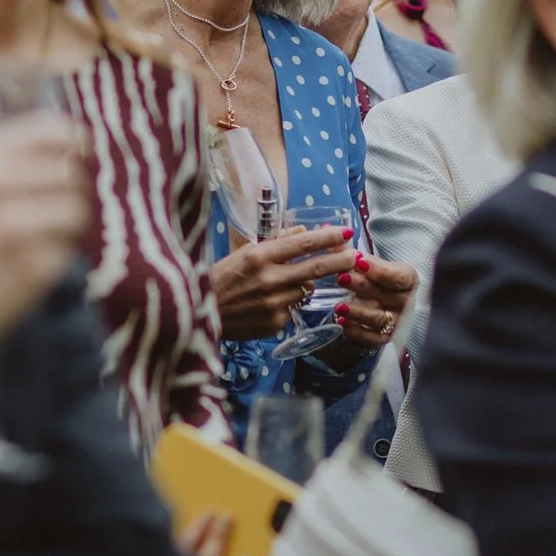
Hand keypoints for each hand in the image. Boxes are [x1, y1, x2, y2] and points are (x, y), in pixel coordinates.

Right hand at [0, 113, 89, 364]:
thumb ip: (7, 157)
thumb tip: (72, 143)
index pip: (55, 129)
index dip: (72, 145)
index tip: (72, 159)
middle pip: (70, 171)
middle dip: (66, 191)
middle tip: (45, 211)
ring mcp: (15, 226)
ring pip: (76, 210)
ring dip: (65, 227)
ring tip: (34, 240)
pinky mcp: (32, 267)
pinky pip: (67, 252)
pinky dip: (53, 261)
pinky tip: (22, 268)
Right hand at [209, 226, 355, 340]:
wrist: (200, 313)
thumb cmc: (220, 278)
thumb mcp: (244, 253)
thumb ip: (276, 243)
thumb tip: (303, 233)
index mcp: (259, 256)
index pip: (303, 244)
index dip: (328, 238)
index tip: (346, 232)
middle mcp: (269, 279)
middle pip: (315, 268)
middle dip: (339, 261)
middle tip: (355, 256)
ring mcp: (273, 303)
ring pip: (305, 290)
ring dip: (304, 284)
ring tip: (284, 282)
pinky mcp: (274, 323)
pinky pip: (292, 309)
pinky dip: (288, 303)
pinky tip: (268, 302)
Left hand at [335, 253, 414, 347]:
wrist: (382, 305)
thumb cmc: (376, 280)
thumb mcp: (367, 265)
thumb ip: (349, 251)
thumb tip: (326, 232)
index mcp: (408, 280)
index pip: (398, 276)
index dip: (379, 269)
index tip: (358, 261)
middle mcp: (405, 302)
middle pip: (385, 295)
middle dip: (362, 286)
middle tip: (340, 278)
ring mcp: (396, 322)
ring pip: (378, 319)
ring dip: (358, 313)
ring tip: (338, 307)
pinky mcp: (384, 339)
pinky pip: (371, 339)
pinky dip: (356, 333)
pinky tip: (342, 324)